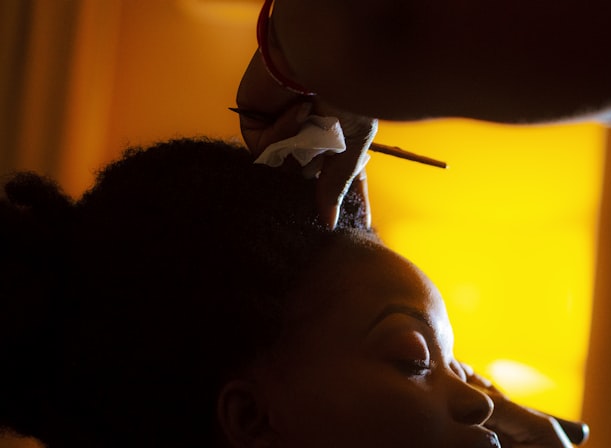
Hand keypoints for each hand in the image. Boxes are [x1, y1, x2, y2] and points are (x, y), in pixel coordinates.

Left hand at [235, 52, 376, 227]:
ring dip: (302, 147)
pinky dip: (282, 133)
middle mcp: (307, 138)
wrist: (320, 55)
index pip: (338, 182)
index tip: (342, 228)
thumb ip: (338, 183)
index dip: (342, 204)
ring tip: (316, 118)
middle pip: (306, 178)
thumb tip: (329, 222)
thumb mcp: (354, 143)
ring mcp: (280, 132)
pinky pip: (265, 150)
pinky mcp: (255, 124)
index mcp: (336, 141)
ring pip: (285, 167)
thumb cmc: (347, 93)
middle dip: (314, 171)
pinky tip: (297, 110)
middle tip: (325, 152)